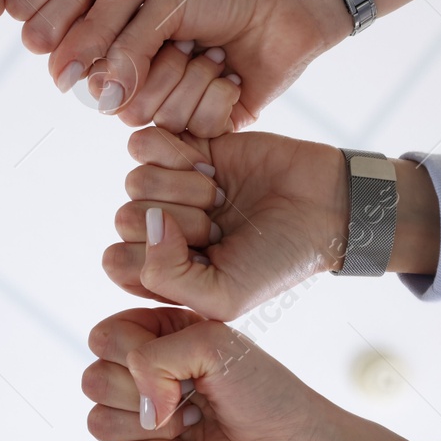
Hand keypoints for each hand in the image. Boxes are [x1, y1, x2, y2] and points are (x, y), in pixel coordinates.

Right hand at [82, 308, 328, 440]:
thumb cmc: (265, 394)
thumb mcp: (214, 344)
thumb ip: (154, 354)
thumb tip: (140, 406)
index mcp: (157, 336)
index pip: (104, 337)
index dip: (133, 354)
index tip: (183, 364)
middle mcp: (143, 376)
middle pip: (93, 380)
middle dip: (141, 395)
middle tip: (190, 399)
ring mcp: (141, 419)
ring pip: (98, 421)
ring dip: (151, 431)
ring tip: (193, 427)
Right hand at [92, 0, 351, 134]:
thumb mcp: (165, 6)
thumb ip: (128, 47)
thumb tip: (103, 97)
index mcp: (138, 52)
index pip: (110, 88)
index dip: (129, 72)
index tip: (158, 40)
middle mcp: (160, 82)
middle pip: (137, 111)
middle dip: (168, 75)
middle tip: (194, 45)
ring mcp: (191, 103)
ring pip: (171, 121)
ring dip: (198, 83)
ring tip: (219, 56)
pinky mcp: (225, 119)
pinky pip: (205, 130)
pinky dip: (220, 99)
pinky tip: (235, 76)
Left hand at [103, 128, 346, 320]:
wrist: (323, 206)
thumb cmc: (277, 260)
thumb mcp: (223, 297)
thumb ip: (167, 279)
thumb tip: (147, 225)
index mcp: (163, 272)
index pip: (117, 262)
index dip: (155, 256)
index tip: (204, 256)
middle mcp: (160, 230)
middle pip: (125, 219)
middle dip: (178, 221)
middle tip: (218, 225)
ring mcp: (170, 189)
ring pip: (134, 181)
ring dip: (183, 188)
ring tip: (221, 197)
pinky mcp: (183, 148)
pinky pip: (143, 143)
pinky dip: (173, 152)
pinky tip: (208, 165)